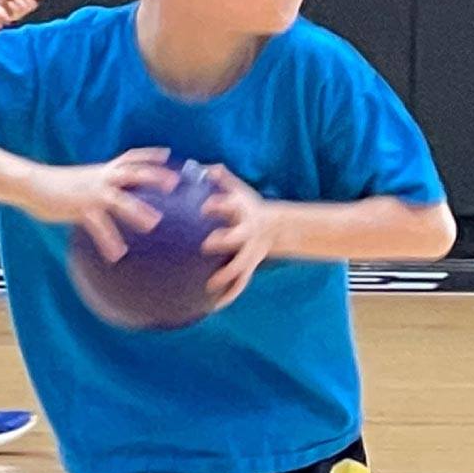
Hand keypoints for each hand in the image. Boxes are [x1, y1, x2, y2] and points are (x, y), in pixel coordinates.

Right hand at [25, 147, 177, 261]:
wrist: (32, 184)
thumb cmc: (56, 185)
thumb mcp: (81, 181)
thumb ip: (98, 186)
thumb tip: (108, 197)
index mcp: (103, 170)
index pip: (130, 157)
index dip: (150, 155)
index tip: (168, 154)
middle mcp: (101, 178)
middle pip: (133, 172)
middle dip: (154, 175)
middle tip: (174, 183)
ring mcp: (92, 193)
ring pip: (120, 200)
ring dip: (138, 211)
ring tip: (153, 223)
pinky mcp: (80, 208)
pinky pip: (98, 227)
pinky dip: (109, 241)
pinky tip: (117, 255)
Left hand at [201, 165, 274, 309]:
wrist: (276, 227)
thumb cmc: (245, 205)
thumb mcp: (238, 188)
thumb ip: (220, 177)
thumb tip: (197, 164)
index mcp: (242, 211)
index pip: (230, 205)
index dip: (219, 205)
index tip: (205, 207)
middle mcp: (248, 233)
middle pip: (237, 238)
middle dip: (224, 240)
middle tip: (206, 244)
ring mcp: (250, 252)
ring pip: (241, 266)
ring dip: (227, 276)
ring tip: (209, 286)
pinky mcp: (250, 267)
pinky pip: (240, 285)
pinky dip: (228, 297)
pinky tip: (211, 308)